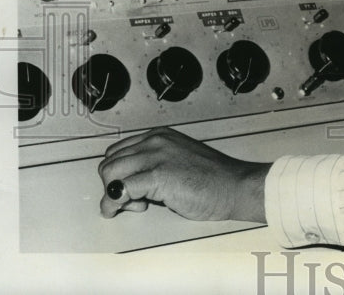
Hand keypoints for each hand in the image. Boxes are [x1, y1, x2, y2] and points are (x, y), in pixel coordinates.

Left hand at [98, 127, 269, 222]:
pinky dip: (116, 204)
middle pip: (109, 163)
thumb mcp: (178, 160)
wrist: (234, 186)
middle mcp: (155, 141)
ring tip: (135, 204)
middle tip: (132, 200)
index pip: (118, 152)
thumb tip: (131, 182)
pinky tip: (134, 208)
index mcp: (159, 136)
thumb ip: (155, 164)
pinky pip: (119, 190)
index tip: (131, 188)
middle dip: (113, 185)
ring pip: (109, 174)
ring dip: (114, 194)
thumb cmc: (212, 179)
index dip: (119, 174)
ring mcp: (155, 156)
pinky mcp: (157, 175)